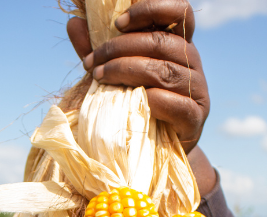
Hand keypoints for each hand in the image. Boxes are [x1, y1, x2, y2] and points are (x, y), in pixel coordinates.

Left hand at [66, 0, 208, 154]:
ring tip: (98, 77)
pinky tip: (133, 100)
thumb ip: (98, 50)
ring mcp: (197, 90)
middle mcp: (191, 62)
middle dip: (119, 48)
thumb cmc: (133, 103)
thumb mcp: (115, 73)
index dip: (151, 9)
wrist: (152, 148)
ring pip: (165, 71)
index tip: (117, 23)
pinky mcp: (195, 118)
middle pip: (161, 42)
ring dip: (126, 70)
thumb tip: (73, 23)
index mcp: (176, 44)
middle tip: (91, 62)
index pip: (179, 12)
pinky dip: (154, 100)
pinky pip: (178, 104)